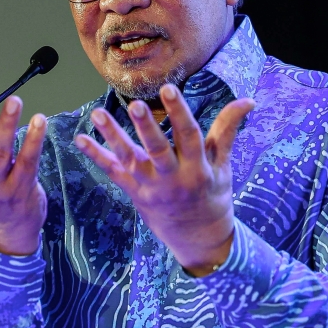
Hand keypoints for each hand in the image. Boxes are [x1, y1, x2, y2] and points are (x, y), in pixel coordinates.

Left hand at [74, 84, 253, 276]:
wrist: (198, 239)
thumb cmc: (212, 196)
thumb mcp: (223, 166)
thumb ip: (227, 131)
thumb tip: (247, 101)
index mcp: (198, 170)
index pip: (189, 137)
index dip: (179, 112)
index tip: (168, 89)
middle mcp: (173, 179)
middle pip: (158, 150)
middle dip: (146, 127)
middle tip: (135, 105)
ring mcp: (150, 188)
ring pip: (130, 160)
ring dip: (112, 136)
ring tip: (97, 113)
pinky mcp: (134, 193)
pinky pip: (113, 173)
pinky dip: (96, 156)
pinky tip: (80, 138)